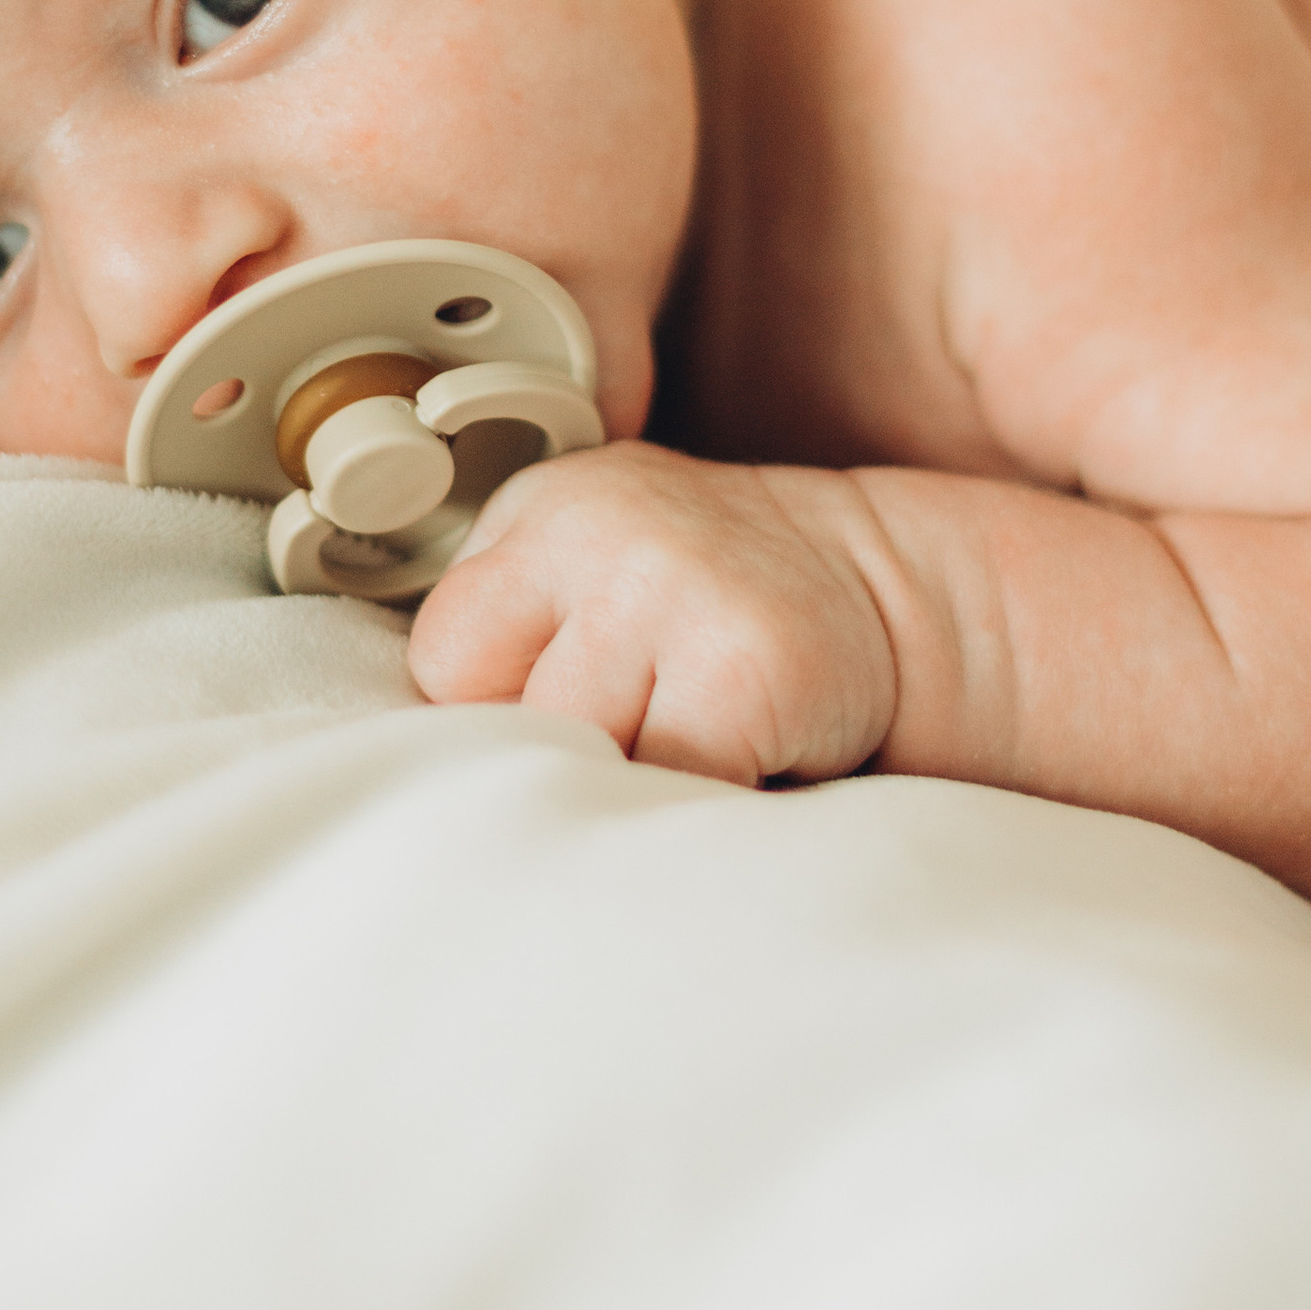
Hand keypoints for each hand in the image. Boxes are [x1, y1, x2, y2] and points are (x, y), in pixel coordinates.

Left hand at [406, 441, 896, 787]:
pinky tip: (746, 754)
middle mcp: (594, 530)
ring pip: (579, 758)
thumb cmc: (718, 612)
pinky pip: (669, 789)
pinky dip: (702, 802)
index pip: (444, 656)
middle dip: (559, 749)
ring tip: (693, 737)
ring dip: (632, 780)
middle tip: (642, 727)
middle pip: (495, 714)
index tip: (568, 708)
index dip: (498, 707)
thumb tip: (418, 762)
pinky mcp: (742, 664)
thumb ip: (515, 627)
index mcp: (543, 507)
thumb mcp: (600, 572)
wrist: (892, 591)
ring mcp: (669, 589)